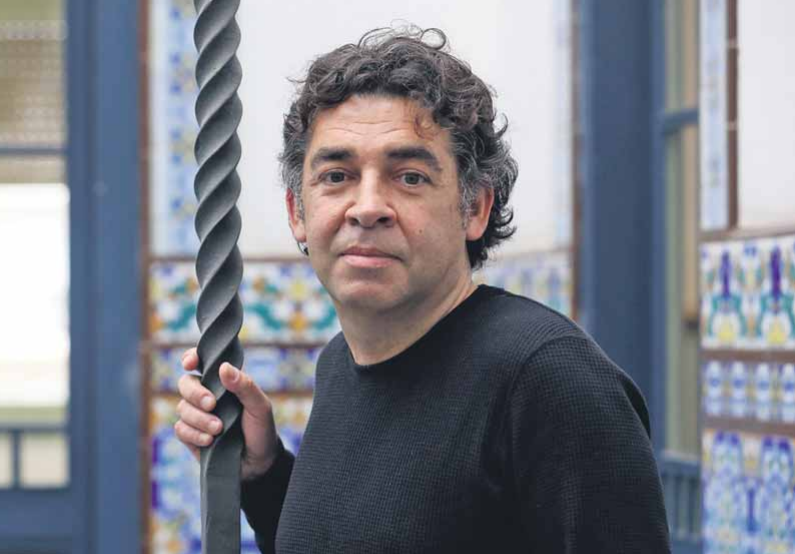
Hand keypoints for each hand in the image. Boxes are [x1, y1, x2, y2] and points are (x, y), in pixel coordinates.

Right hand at [175, 348, 280, 479]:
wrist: (258, 463)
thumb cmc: (261, 429)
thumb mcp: (259, 406)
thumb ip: (244, 385)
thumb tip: (223, 367)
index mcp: (224, 382)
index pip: (202, 362)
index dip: (191, 358)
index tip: (190, 363)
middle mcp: (207, 395)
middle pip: (185, 383)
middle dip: (196, 393)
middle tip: (212, 404)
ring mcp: (197, 415)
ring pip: (182, 407)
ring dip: (199, 418)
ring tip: (219, 429)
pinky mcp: (190, 435)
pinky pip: (180, 429)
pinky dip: (194, 434)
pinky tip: (210, 441)